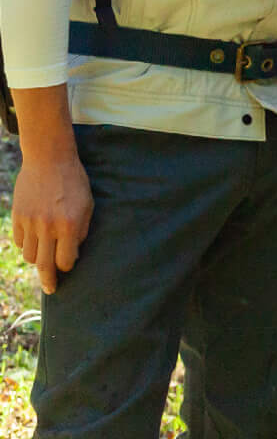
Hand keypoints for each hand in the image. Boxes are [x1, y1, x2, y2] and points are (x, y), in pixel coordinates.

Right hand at [10, 151, 90, 293]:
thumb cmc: (74, 182)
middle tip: (51, 289)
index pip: (65, 260)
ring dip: (38, 259)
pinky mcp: (17, 217)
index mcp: (69, 225)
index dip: (67, 266)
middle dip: (49, 280)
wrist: (49, 160)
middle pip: (44, 265)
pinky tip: (35, 238)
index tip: (67, 267)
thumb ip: (81, 231)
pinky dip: (27, 245)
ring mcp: (30, 222)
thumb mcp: (87, 205)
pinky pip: (20, 242)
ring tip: (45, 253)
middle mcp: (48, 226)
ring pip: (29, 255)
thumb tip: (72, 253)